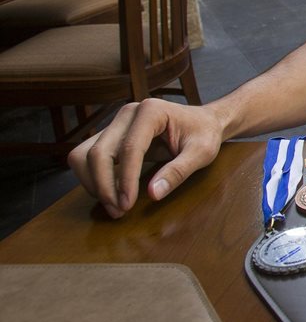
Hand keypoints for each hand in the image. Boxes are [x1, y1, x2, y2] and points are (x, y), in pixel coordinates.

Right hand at [67, 98, 223, 218]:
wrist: (204, 122)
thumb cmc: (205, 134)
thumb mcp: (202, 153)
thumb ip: (179, 171)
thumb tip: (153, 194)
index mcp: (151, 111)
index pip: (129, 149)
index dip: (125, 180)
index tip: (127, 205)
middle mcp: (128, 113)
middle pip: (98, 152)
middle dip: (104, 186)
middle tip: (119, 211)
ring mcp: (116, 123)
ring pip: (84, 155)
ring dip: (93, 183)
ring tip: (114, 206)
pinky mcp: (111, 135)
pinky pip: (88, 158)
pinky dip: (93, 179)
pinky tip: (111, 194)